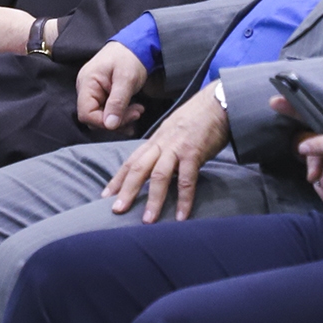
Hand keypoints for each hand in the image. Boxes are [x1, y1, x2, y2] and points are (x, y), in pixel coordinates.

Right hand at [76, 42, 149, 130]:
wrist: (136, 44)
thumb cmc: (130, 57)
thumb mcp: (126, 79)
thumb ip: (117, 103)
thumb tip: (110, 125)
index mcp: (87, 83)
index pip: (86, 113)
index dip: (103, 122)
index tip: (125, 120)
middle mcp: (86, 89)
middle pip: (94, 117)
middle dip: (116, 120)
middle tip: (136, 113)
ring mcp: (93, 92)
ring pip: (102, 116)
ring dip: (121, 119)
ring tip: (138, 110)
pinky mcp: (102, 94)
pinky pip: (107, 111)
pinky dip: (120, 114)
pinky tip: (134, 110)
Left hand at [103, 87, 231, 221]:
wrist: (217, 102)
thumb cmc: (197, 118)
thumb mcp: (173, 132)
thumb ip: (164, 149)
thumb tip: (157, 170)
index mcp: (155, 140)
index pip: (131, 161)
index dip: (118, 179)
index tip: (106, 195)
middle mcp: (162, 144)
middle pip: (138, 168)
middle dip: (127, 190)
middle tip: (117, 211)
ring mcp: (177, 148)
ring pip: (159, 175)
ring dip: (153, 199)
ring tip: (147, 220)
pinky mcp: (194, 152)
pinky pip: (187, 179)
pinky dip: (184, 199)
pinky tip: (181, 216)